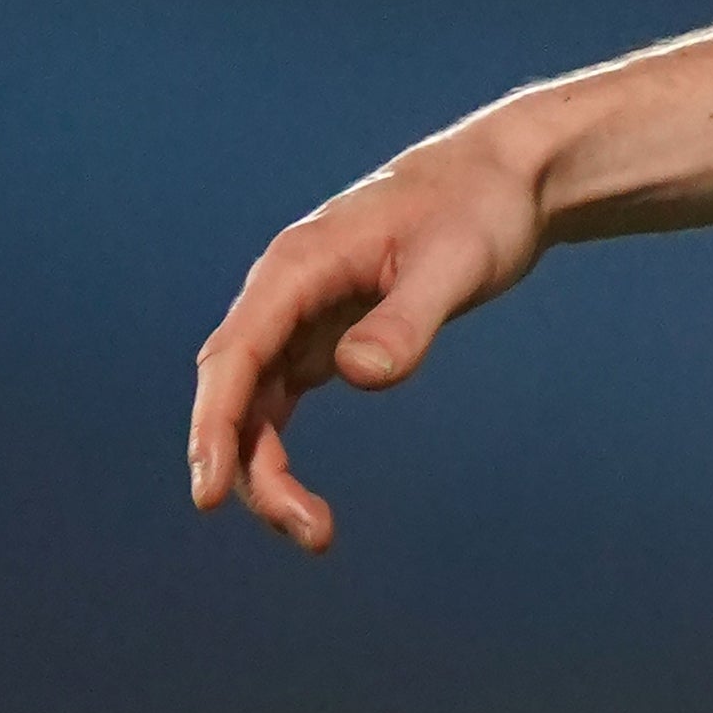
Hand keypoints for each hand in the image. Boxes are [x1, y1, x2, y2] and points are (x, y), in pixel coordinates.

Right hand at [187, 121, 548, 551]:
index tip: (209, 492)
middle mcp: (284, 292)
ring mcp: (300, 315)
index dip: (214, 426)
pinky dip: (280, 449)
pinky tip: (305, 501)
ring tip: (316, 533)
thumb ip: (406, 318)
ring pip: (253, 405)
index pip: (235, 355)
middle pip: (236, 391)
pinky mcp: (326, 334)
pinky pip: (281, 399)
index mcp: (298, 265)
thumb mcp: (455, 263)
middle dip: (250, 468)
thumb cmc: (479, 209)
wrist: (504, 179)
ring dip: (266, 470)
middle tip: (310, 533)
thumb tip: (354, 374)